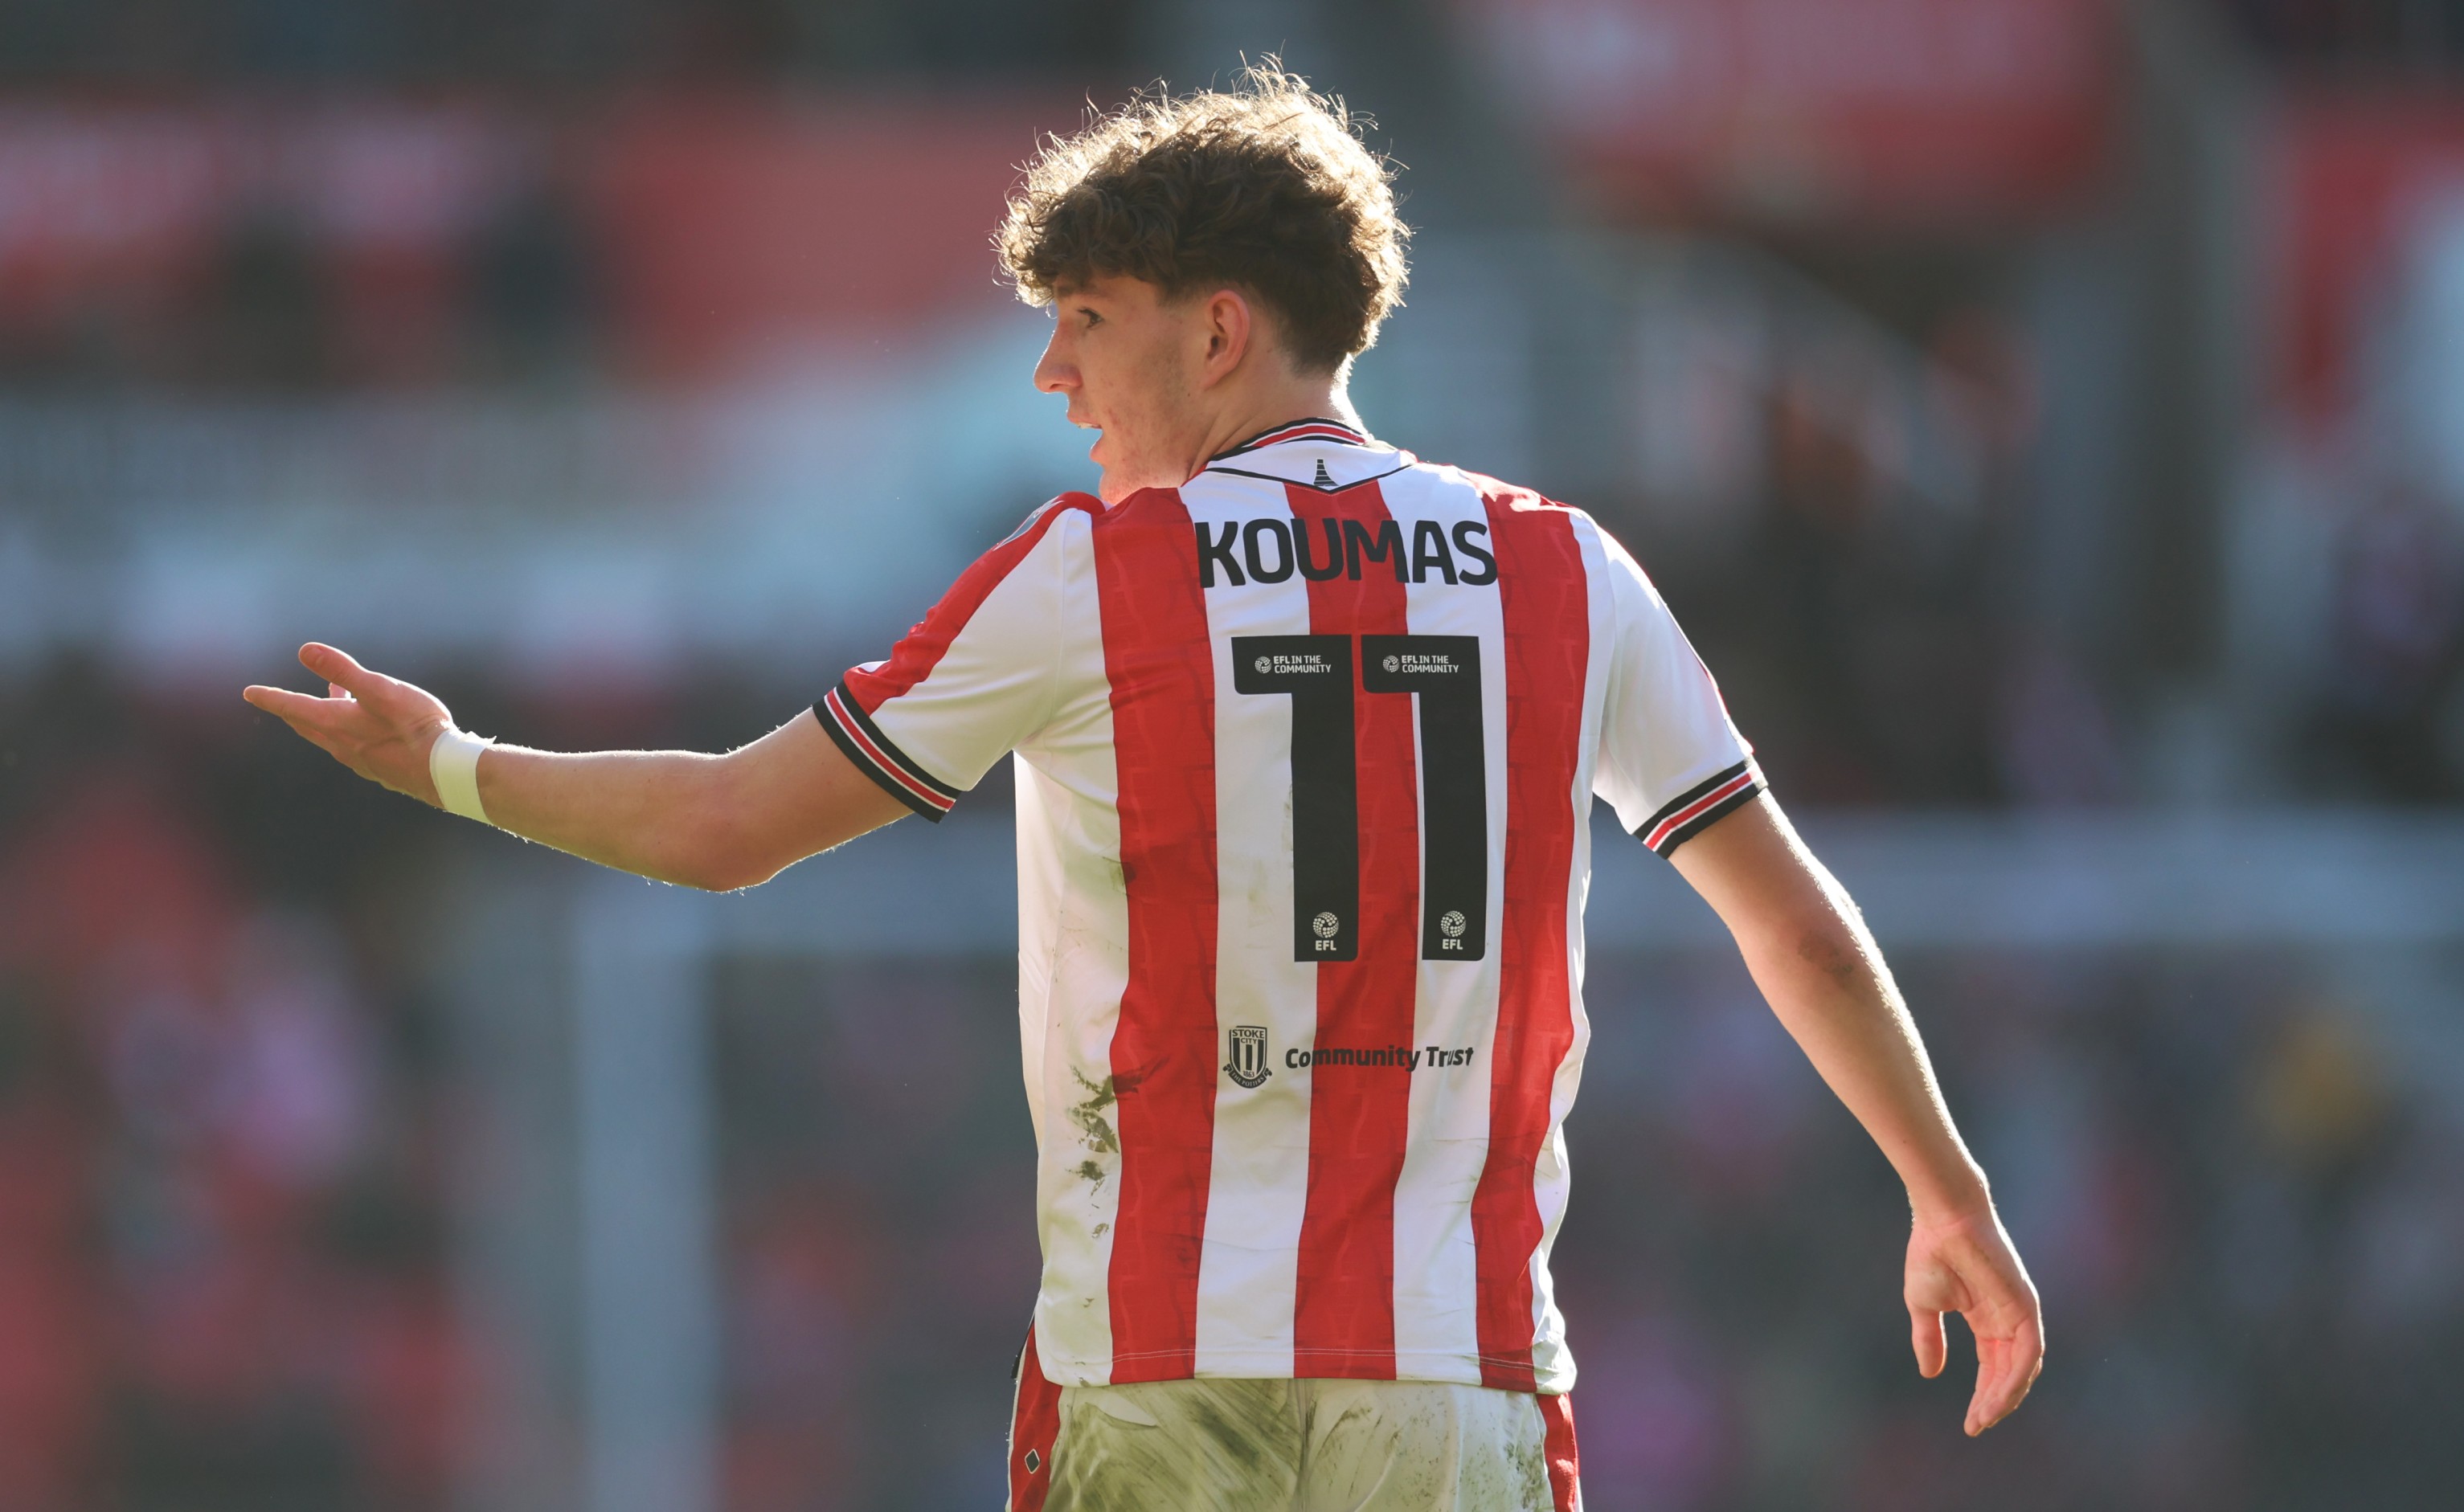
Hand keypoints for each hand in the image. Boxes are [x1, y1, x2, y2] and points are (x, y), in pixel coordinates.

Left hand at [243, 643, 456, 806]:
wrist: (444, 769)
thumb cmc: (414, 726)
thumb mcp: (378, 689)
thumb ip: (342, 671)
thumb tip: (305, 650)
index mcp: (337, 723)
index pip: (294, 707)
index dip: (271, 698)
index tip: (249, 693)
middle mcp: (343, 745)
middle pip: (308, 726)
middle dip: (293, 712)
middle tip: (279, 704)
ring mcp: (361, 761)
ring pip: (331, 738)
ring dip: (322, 721)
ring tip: (329, 704)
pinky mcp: (382, 770)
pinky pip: (354, 749)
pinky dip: (348, 734)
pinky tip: (366, 732)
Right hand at [1906, 1203, 2043, 1435]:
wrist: (1942, 1220)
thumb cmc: (1931, 1252)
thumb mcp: (1923, 1306)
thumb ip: (1930, 1339)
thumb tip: (1930, 1374)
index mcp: (1987, 1319)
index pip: (1992, 1367)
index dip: (1982, 1396)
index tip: (1970, 1424)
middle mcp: (2008, 1320)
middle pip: (2009, 1374)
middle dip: (1994, 1403)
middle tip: (1976, 1426)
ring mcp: (2020, 1313)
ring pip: (2022, 1369)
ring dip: (2006, 1396)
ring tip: (1984, 1417)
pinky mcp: (2026, 1306)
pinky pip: (2028, 1352)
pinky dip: (2017, 1378)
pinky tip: (1999, 1396)